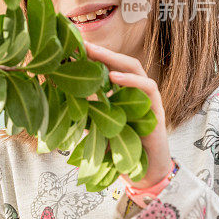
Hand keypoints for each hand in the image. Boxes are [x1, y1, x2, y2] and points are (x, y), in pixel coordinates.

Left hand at [83, 41, 171, 188]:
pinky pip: (148, 87)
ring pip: (135, 68)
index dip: (93, 57)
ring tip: (94, 53)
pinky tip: (114, 77)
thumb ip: (84, 113)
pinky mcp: (157, 109)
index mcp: (121, 93)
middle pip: (121, 62)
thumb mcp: (96, 127)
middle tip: (81, 44)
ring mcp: (148, 98)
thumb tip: (60, 99)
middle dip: (102, 51)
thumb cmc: (119, 150)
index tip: (73, 48)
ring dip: (114, 59)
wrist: (142, 174)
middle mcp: (135, 91)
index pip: (109, 67)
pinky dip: (131, 80)